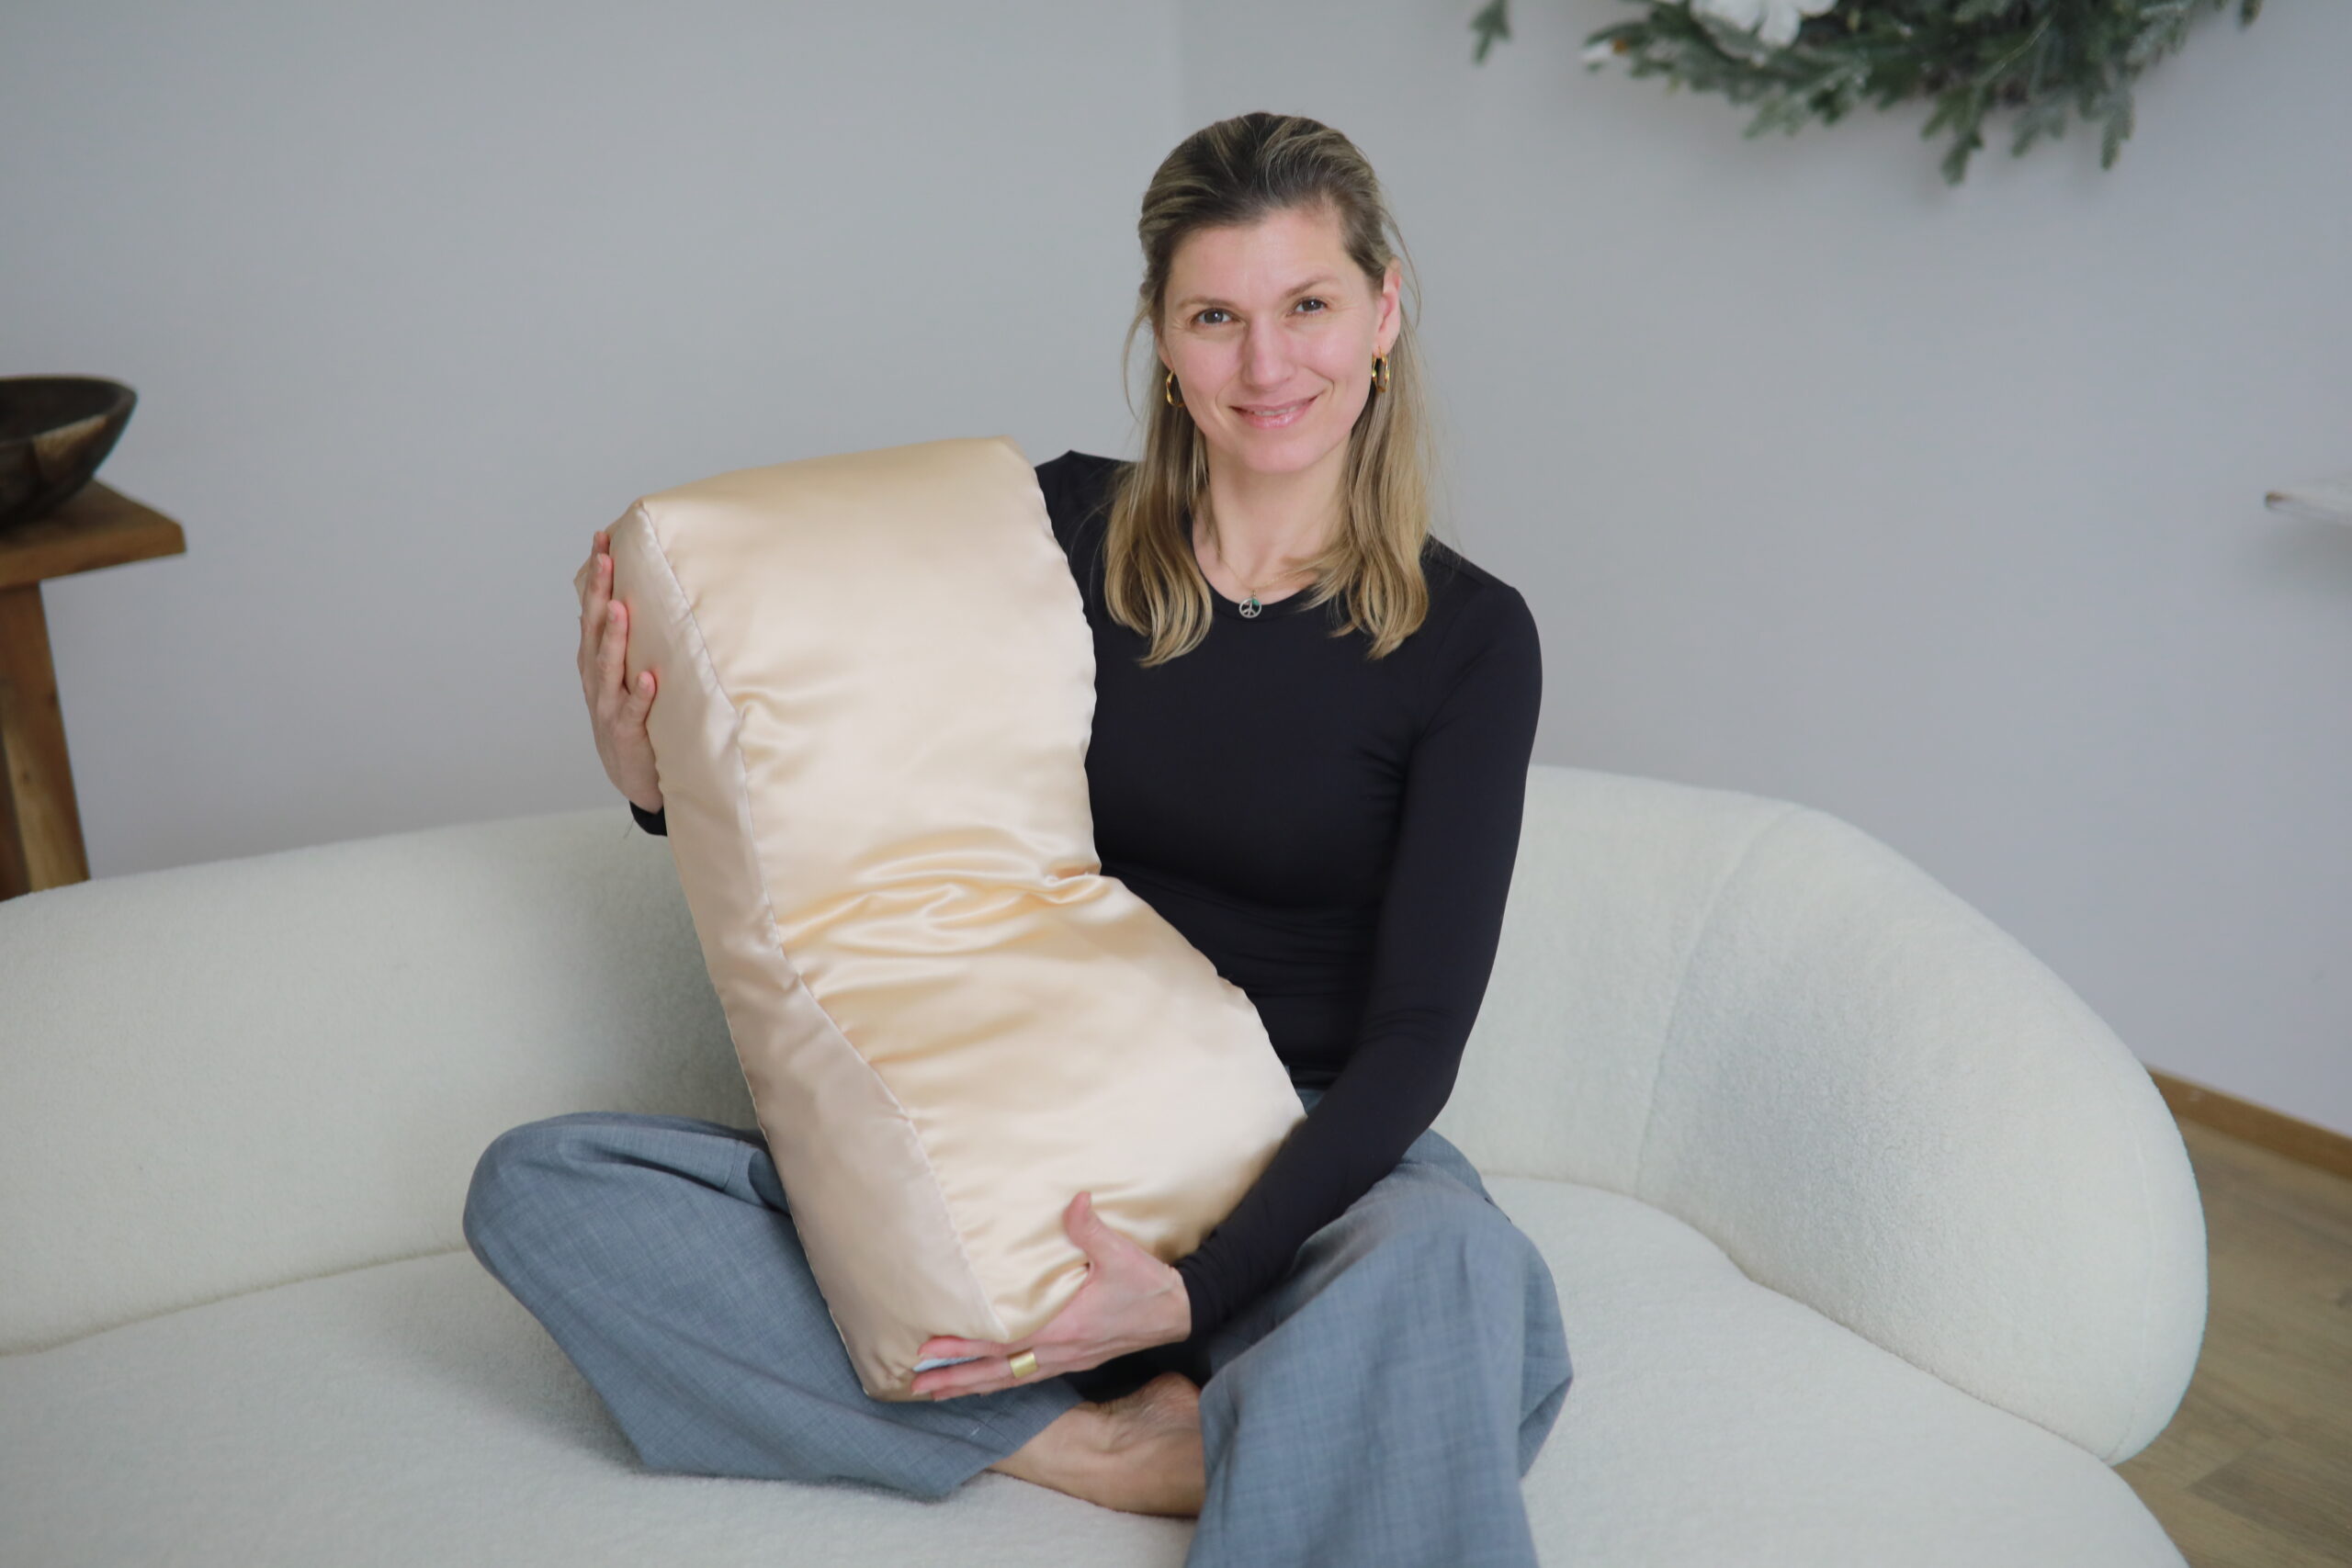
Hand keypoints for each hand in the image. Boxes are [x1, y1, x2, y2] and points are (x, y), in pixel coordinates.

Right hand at [573, 528, 661, 813]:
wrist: (633, 776)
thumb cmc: (632, 720)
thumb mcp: (620, 677)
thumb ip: (618, 642)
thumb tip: (611, 599)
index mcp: (595, 661)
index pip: (592, 609)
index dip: (595, 576)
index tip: (603, 538)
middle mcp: (597, 679)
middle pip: (594, 629)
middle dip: (599, 592)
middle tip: (606, 557)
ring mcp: (609, 706)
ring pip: (608, 667)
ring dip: (614, 637)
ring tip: (619, 607)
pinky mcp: (627, 733)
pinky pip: (635, 711)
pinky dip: (641, 695)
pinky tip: (649, 679)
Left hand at [912, 1192, 1191, 1399]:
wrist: (1178, 1313)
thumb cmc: (1147, 1285)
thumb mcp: (1120, 1254)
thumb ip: (1090, 1228)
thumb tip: (1074, 1200)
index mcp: (1064, 1329)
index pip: (1002, 1342)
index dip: (964, 1346)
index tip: (931, 1347)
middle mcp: (1060, 1352)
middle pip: (996, 1372)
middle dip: (954, 1377)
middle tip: (915, 1383)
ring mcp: (1066, 1360)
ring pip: (1008, 1380)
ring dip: (970, 1385)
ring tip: (936, 1390)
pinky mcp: (1073, 1360)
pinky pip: (1025, 1377)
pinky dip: (998, 1381)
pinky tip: (983, 1381)